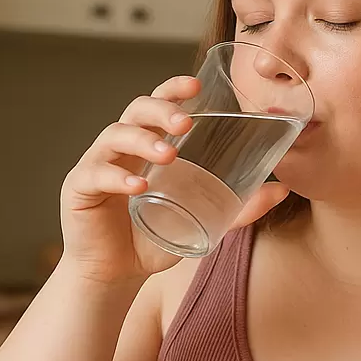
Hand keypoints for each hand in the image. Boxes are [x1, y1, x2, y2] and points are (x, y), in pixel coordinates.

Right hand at [59, 76, 289, 284]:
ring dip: (143, 141)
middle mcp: (121, 149)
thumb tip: (281, 190)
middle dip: (160, 110)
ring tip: (169, 155)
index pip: (157, 106)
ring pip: (114, 136)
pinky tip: (139, 186)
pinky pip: (96, 174)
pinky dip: (118, 178)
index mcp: (147, 147)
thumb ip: (239, 209)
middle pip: (135, 111)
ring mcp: (97, 165)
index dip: (173, 90)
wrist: (115, 274)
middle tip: (185, 123)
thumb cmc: (153, 239)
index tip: (196, 86)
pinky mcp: (79, 189)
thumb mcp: (202, 222)